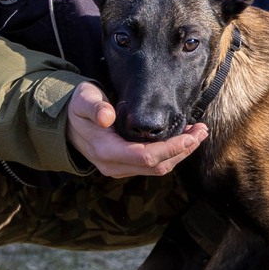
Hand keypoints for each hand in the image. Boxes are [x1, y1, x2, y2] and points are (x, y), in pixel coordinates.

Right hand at [66, 81, 205, 178]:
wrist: (66, 122)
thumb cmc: (77, 107)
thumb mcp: (83, 100)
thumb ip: (94, 107)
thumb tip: (106, 116)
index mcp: (106, 151)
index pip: (146, 157)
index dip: (171, 148)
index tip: (191, 136)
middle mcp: (114, 166)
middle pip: (158, 165)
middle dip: (184, 150)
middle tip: (203, 131)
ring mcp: (120, 168)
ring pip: (159, 167)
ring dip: (181, 152)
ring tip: (199, 133)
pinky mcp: (126, 165)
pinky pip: (153, 163)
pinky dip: (171, 152)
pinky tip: (183, 138)